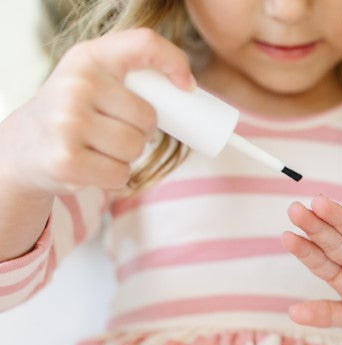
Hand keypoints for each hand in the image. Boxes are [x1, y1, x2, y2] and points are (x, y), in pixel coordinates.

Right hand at [0, 28, 193, 195]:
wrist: (26, 145)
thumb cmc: (77, 112)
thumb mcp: (95, 79)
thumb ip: (133, 75)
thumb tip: (188, 90)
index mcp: (90, 58)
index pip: (144, 43)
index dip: (174, 61)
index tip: (187, 86)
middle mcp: (76, 84)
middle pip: (147, 118)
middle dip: (141, 133)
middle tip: (114, 130)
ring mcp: (68, 122)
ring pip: (135, 149)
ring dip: (127, 157)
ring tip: (100, 148)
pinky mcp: (67, 159)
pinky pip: (120, 174)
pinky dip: (114, 176)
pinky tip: (91, 165)